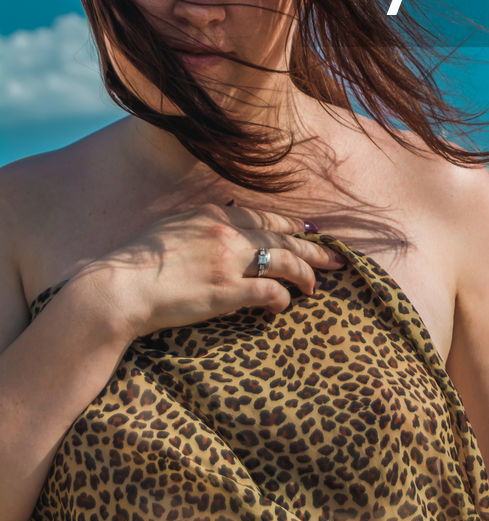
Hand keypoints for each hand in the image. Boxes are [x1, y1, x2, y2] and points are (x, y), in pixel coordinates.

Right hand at [93, 202, 345, 339]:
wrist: (119, 287)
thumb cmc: (138, 262)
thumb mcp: (172, 228)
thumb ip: (201, 225)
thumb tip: (223, 222)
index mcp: (213, 214)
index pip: (264, 217)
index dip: (291, 227)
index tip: (308, 233)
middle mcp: (226, 232)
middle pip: (283, 238)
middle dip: (313, 249)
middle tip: (337, 259)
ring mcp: (228, 261)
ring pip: (284, 262)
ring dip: (305, 274)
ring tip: (316, 287)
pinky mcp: (226, 292)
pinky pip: (268, 292)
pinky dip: (282, 299)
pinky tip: (286, 306)